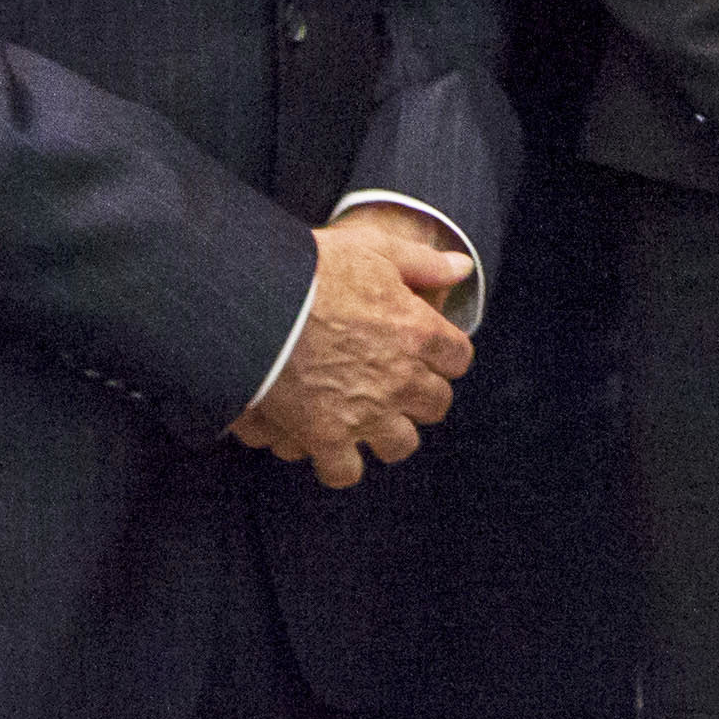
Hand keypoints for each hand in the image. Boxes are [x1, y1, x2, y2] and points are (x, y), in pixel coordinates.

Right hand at [231, 206, 478, 487]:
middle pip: (435, 404)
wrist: (255, 299)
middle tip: (394, 383)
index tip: (425, 351)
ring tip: (366, 418)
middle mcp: (400, 378)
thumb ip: (423, 262)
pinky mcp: (324, 435)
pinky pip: (345, 471)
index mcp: (417, 331)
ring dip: (387, 433)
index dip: (443, 355)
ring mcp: (365, 411)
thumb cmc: (314, 268)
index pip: (458, 358)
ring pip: (400, 444)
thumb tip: (463, 267)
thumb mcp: (374, 248)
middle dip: (419, 396)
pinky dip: (338, 464)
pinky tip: (329, 447)